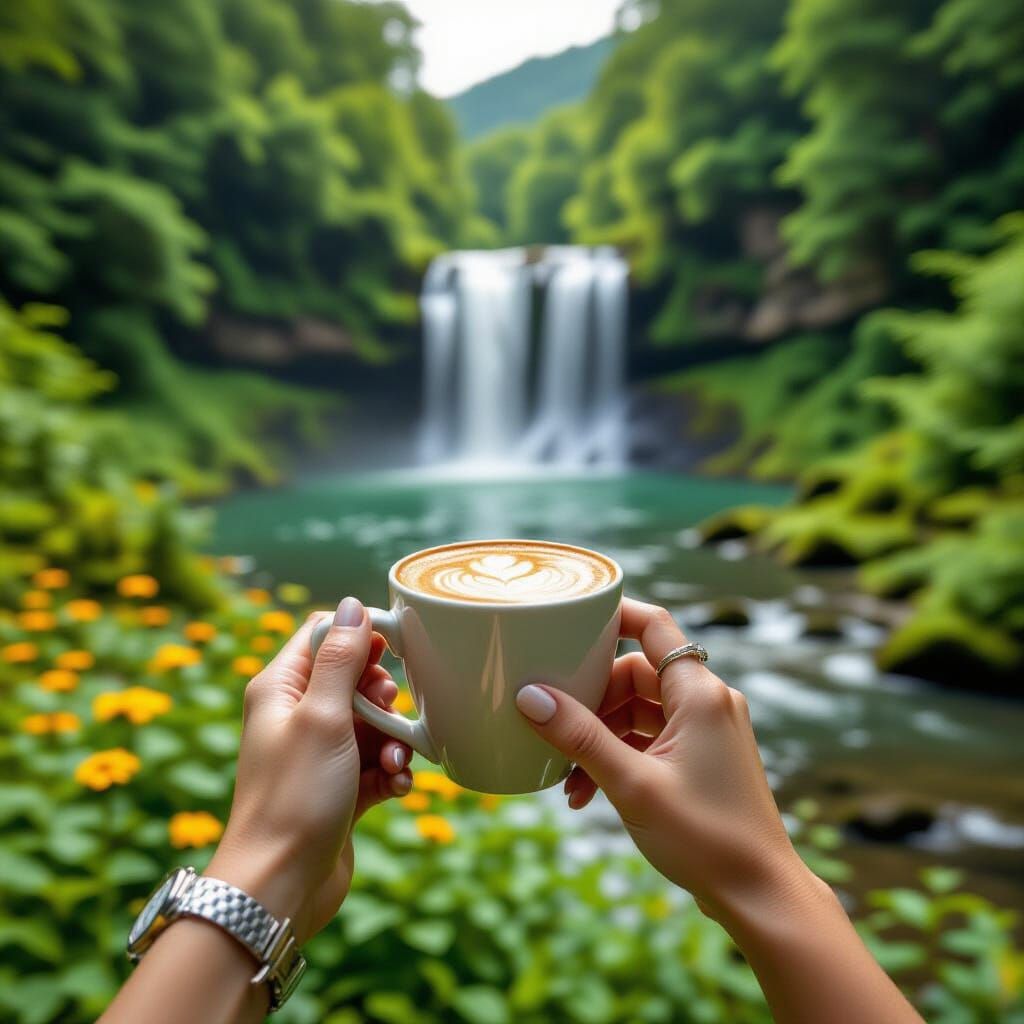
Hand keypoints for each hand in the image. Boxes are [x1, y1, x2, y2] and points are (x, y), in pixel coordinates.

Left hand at [206, 597, 412, 942]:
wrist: (278, 887)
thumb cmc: (293, 796)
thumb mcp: (322, 716)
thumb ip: (340, 658)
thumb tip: (352, 604)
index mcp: (280, 688)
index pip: (324, 634)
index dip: (362, 635)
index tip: (397, 648)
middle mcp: (296, 715)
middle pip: (354, 679)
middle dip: (383, 696)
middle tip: (389, 713)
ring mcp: (318, 754)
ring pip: (372, 725)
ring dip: (394, 740)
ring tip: (396, 763)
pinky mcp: (338, 788)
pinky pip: (375, 764)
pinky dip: (391, 772)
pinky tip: (396, 788)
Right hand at [515, 597, 821, 925]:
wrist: (760, 895)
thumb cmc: (706, 838)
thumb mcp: (632, 784)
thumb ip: (580, 736)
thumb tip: (531, 696)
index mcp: (700, 694)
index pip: (653, 626)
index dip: (612, 616)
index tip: (569, 620)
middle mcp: (709, 702)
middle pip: (636, 673)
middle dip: (592, 701)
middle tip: (554, 728)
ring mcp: (709, 730)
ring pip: (640, 710)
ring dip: (601, 736)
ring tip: (568, 778)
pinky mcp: (705, 757)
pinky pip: (652, 738)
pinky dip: (621, 755)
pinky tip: (589, 792)